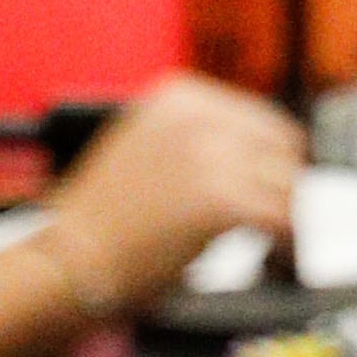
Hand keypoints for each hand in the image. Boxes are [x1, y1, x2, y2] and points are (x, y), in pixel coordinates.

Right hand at [42, 75, 304, 317]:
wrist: (69, 259)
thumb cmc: (102, 220)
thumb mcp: (146, 146)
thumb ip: (193, 139)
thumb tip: (249, 158)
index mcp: (182, 96)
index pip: (260, 118)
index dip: (272, 160)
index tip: (275, 186)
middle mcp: (201, 115)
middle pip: (281, 146)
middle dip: (284, 185)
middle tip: (280, 220)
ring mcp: (212, 155)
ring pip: (286, 182)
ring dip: (287, 216)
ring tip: (277, 245)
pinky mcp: (220, 200)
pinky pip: (280, 218)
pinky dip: (286, 244)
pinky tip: (275, 260)